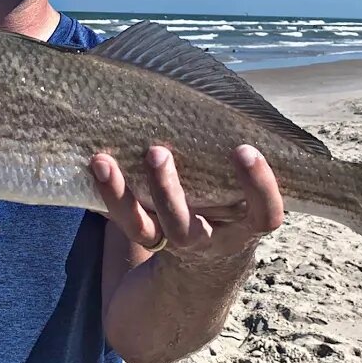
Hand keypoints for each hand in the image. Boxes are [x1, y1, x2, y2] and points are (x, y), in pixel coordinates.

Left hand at [89, 143, 284, 263]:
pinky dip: (108, 194)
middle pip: (184, 227)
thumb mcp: (248, 193)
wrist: (207, 260)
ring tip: (104, 161)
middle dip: (167, 192)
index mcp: (244, 227)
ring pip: (143, 228)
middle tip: (156, 152)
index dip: (258, 184)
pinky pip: (123, 221)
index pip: (264, 212)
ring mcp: (171, 242)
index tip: (245, 149)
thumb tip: (230, 102)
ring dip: (122, 196)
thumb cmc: (234, 204)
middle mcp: (206, 240)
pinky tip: (98, 166)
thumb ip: (243, 164)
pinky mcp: (145, 236)